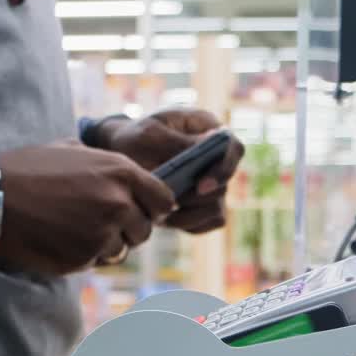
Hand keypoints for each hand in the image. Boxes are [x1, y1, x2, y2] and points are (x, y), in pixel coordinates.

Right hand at [0, 141, 174, 274]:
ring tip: (75, 229)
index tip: (142, 211)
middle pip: (145, 230)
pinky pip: (97, 262)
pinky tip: (61, 239)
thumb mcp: (73, 149)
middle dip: (128, 229)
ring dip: (106, 244)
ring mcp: (102, 232)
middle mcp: (118, 203)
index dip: (154, 208)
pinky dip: (84, 255)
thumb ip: (109, 165)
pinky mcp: (83, 258)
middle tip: (100, 222)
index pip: (164, 200)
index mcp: (121, 172)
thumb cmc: (28, 168)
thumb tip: (136, 178)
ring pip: (123, 250)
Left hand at [97, 108, 244, 233]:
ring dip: (190, 215)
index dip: (224, 168)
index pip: (234, 148)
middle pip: (225, 185)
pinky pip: (208, 222)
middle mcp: (217, 158)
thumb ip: (179, 141)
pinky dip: (189, 224)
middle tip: (169, 202)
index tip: (200, 185)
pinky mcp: (204, 204)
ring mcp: (212, 183)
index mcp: (210, 130)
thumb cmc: (135, 137)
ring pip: (217, 209)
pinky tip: (166, 218)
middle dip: (197, 198)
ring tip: (161, 212)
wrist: (121, 155)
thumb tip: (211, 143)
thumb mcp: (150, 134)